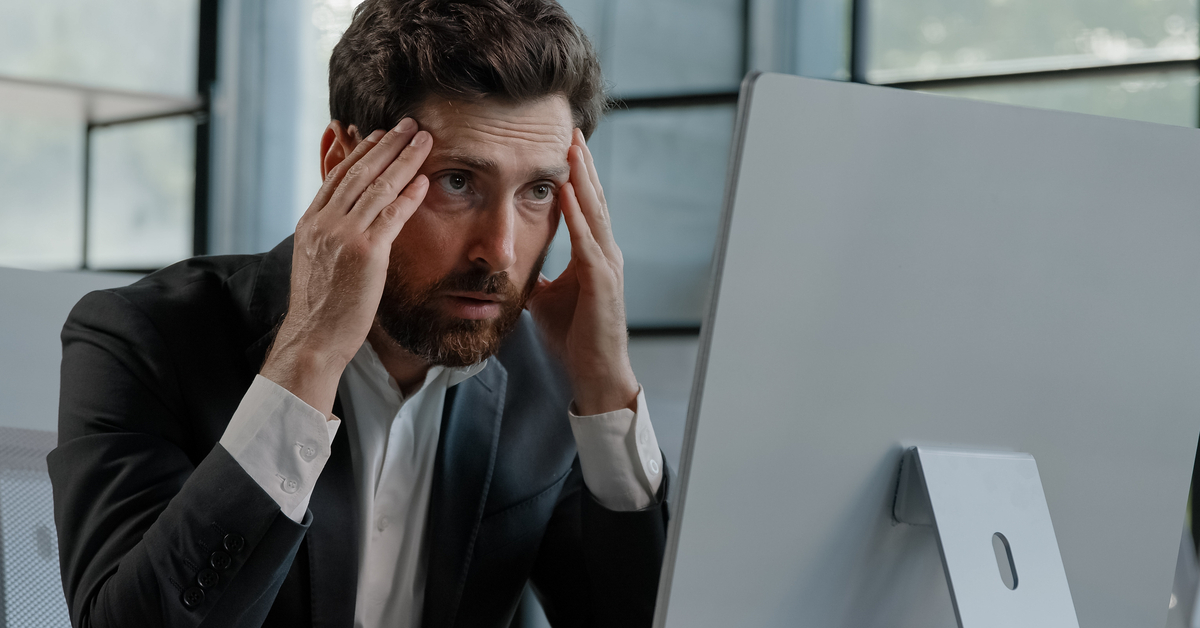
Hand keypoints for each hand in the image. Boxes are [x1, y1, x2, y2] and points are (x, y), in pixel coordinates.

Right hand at [260, 119, 431, 415]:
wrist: (314, 338)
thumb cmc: (320, 309)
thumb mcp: (316, 263)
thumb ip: (329, 237)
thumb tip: (344, 224)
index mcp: (310, 224)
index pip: (337, 177)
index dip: (359, 153)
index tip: (377, 135)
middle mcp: (324, 224)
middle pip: (359, 173)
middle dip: (386, 145)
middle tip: (407, 124)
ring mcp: (344, 236)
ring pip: (377, 187)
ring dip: (403, 160)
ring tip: (422, 140)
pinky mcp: (365, 253)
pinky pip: (391, 215)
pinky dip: (409, 194)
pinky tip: (424, 179)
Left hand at [527, 129, 638, 415]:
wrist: (594, 372)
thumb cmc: (574, 337)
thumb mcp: (547, 298)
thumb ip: (539, 276)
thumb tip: (513, 264)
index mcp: (593, 255)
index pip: (585, 206)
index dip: (575, 176)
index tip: (563, 147)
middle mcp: (605, 253)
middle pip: (593, 199)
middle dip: (582, 165)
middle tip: (571, 131)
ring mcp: (608, 266)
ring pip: (594, 212)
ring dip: (583, 179)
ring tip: (572, 149)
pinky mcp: (602, 282)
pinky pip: (587, 241)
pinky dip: (577, 215)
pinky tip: (568, 192)